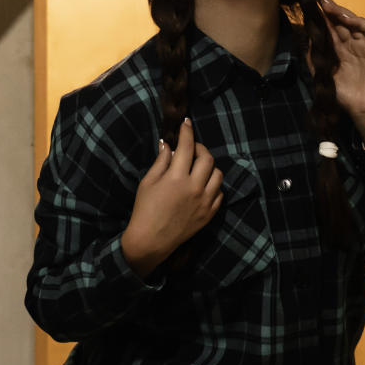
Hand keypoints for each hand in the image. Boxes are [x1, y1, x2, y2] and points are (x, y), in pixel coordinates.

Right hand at [121, 118, 222, 276]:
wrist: (150, 240)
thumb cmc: (145, 210)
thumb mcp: (148, 182)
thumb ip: (161, 162)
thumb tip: (168, 145)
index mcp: (176, 178)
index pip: (187, 147)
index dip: (187, 132)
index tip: (186, 123)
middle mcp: (194, 188)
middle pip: (207, 158)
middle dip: (200, 149)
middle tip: (191, 150)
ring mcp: (205, 202)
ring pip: (218, 175)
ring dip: (209, 167)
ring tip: (198, 168)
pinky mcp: (209, 214)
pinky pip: (220, 193)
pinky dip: (213, 186)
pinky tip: (202, 186)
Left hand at [316, 0, 364, 148]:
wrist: (363, 109)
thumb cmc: (344, 95)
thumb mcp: (323, 75)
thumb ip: (314, 58)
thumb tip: (303, 38)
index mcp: (339, 49)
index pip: (328, 27)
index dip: (319, 14)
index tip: (308, 0)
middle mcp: (351, 43)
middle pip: (338, 20)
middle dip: (328, 5)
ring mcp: (364, 44)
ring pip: (352, 22)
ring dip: (339, 11)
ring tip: (327, 3)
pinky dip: (356, 21)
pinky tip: (344, 17)